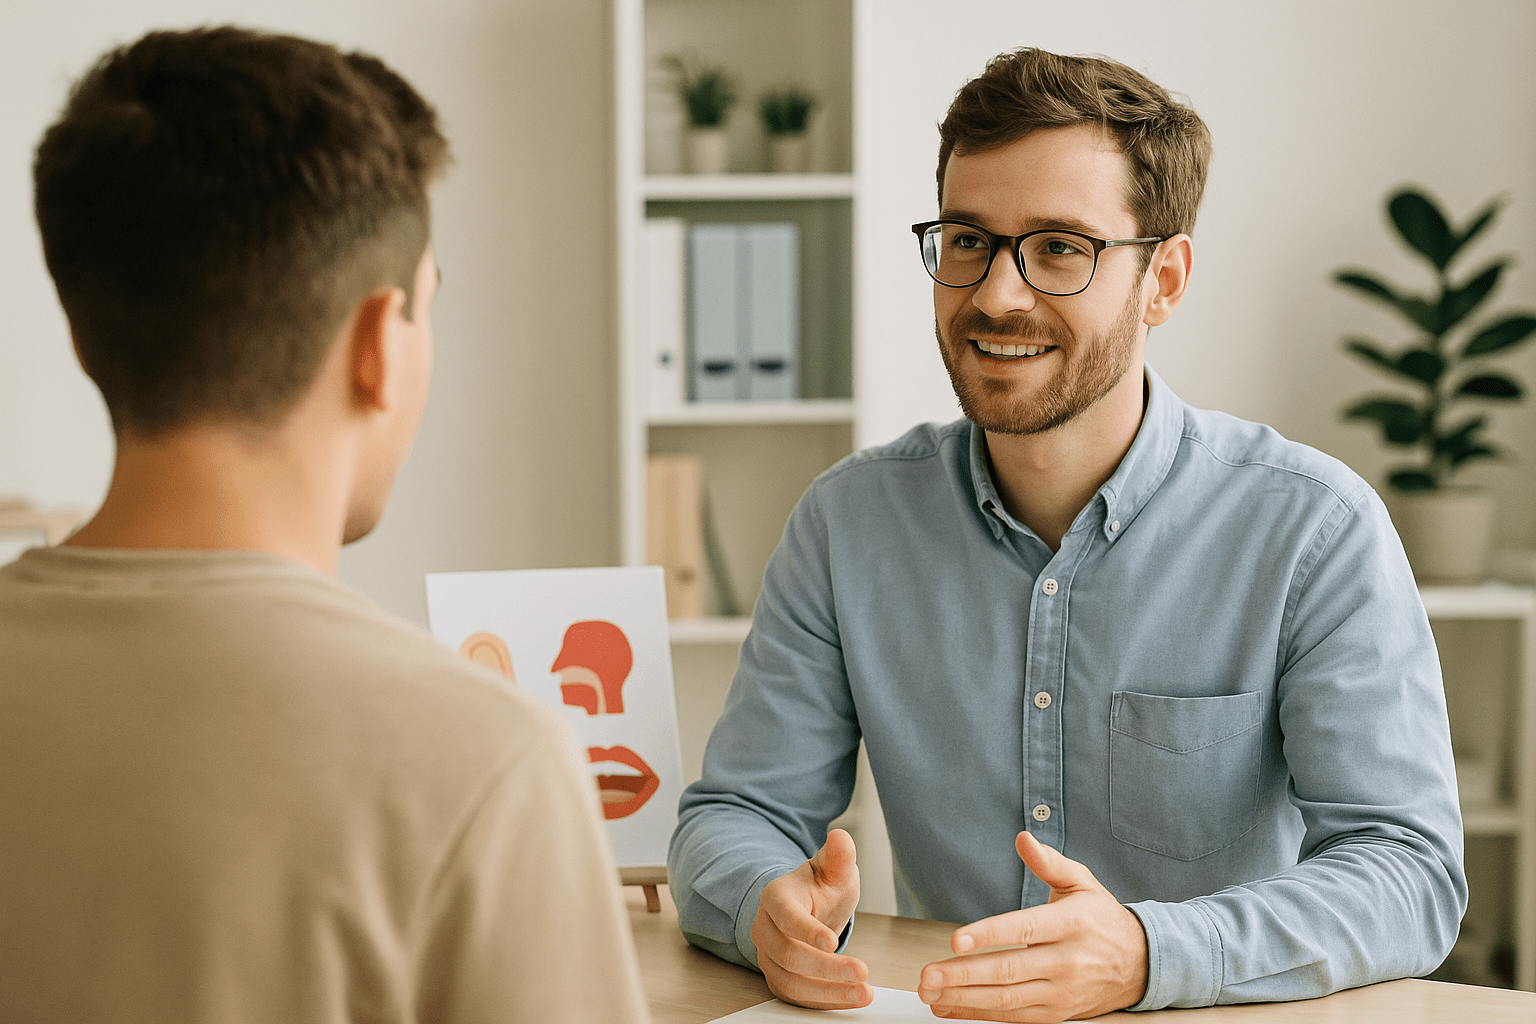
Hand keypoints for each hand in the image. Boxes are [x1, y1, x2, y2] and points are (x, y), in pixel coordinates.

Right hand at [749, 827, 871, 1008]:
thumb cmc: (821, 887)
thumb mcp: (834, 870)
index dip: (807, 930)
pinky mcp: (778, 977)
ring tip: (863, 992)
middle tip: (862, 972)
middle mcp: (765, 928)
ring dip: (828, 991)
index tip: (833, 942)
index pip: (786, 916)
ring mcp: (768, 956)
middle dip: (826, 968)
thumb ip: (839, 857)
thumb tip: (841, 837)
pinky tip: (851, 998)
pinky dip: (824, 1001)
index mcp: (776, 897)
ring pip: (791, 982)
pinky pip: (796, 997)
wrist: (809, 907)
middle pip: (788, 954)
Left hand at [917, 831, 1147, 1021]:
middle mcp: (1067, 960)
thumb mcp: (1082, 882)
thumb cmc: (1101, 918)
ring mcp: (1062, 991)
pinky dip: (979, 1013)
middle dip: (963, 974)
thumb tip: (1023, 838)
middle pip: (1009, 970)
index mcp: (1070, 923)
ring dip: (964, 998)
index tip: (955, 939)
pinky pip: (1014, 1017)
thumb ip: (1049, 862)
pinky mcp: (1058, 1013)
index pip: (1024, 930)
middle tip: (928, 974)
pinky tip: (950, 1007)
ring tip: (931, 993)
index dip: (988, 935)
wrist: (1141, 963)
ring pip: (1008, 999)